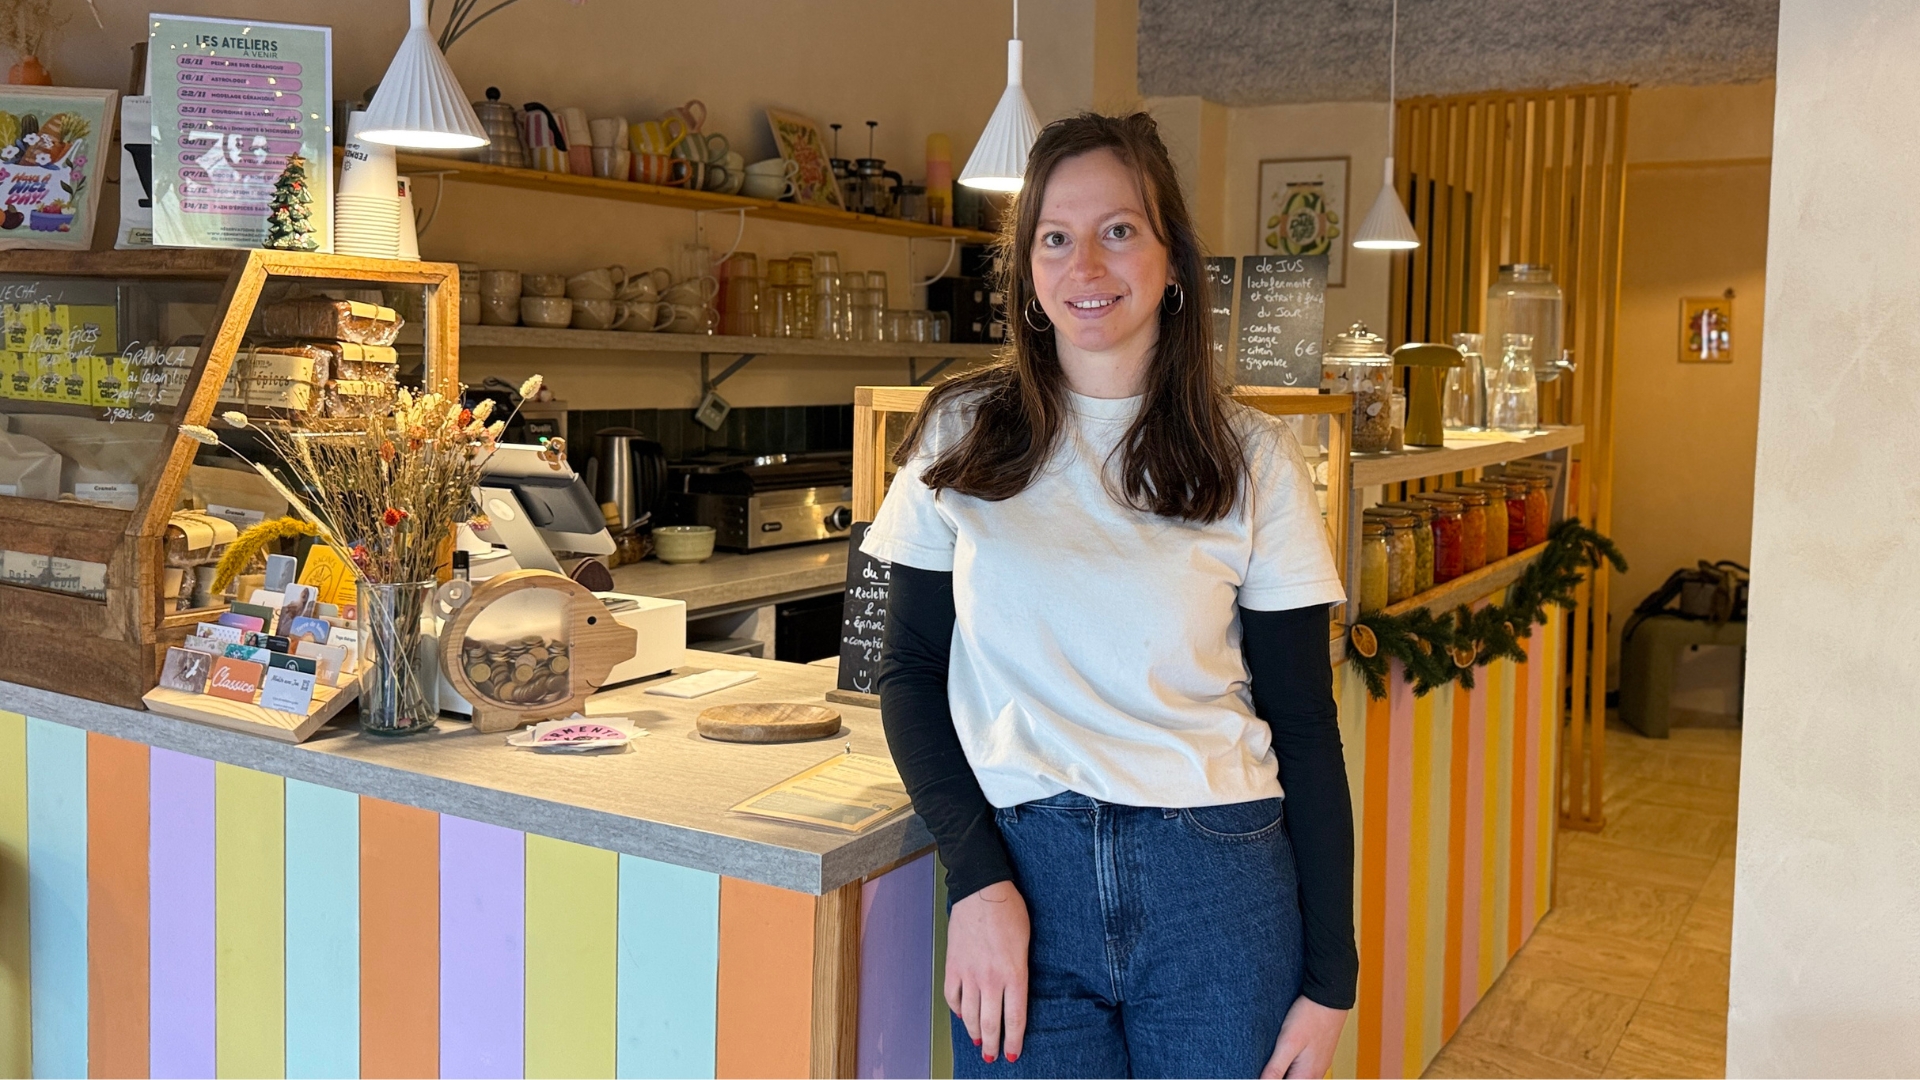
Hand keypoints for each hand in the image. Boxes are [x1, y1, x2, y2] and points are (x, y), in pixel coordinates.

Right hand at [945, 880, 1030, 1065]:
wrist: (981, 890)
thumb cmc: (1009, 912)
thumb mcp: (1026, 944)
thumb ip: (1020, 972)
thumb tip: (1015, 994)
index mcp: (1014, 973)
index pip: (1014, 1018)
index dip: (1013, 1041)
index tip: (1013, 1054)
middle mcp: (990, 978)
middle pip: (990, 1023)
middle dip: (993, 1045)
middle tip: (993, 1057)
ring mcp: (969, 973)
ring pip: (969, 1015)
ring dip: (974, 1032)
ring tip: (979, 1042)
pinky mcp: (953, 965)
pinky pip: (952, 996)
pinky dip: (957, 1010)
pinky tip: (961, 1015)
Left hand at [1261, 995, 1346, 1078]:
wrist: (1330, 998)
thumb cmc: (1310, 1017)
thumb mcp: (1287, 1042)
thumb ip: (1275, 1068)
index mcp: (1306, 1076)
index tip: (1263, 1071)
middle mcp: (1315, 1075)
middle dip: (1276, 1076)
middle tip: (1267, 1064)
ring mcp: (1319, 1066)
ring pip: (1297, 1077)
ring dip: (1284, 1072)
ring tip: (1274, 1059)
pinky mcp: (1319, 1056)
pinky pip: (1304, 1069)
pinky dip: (1292, 1066)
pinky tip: (1286, 1056)